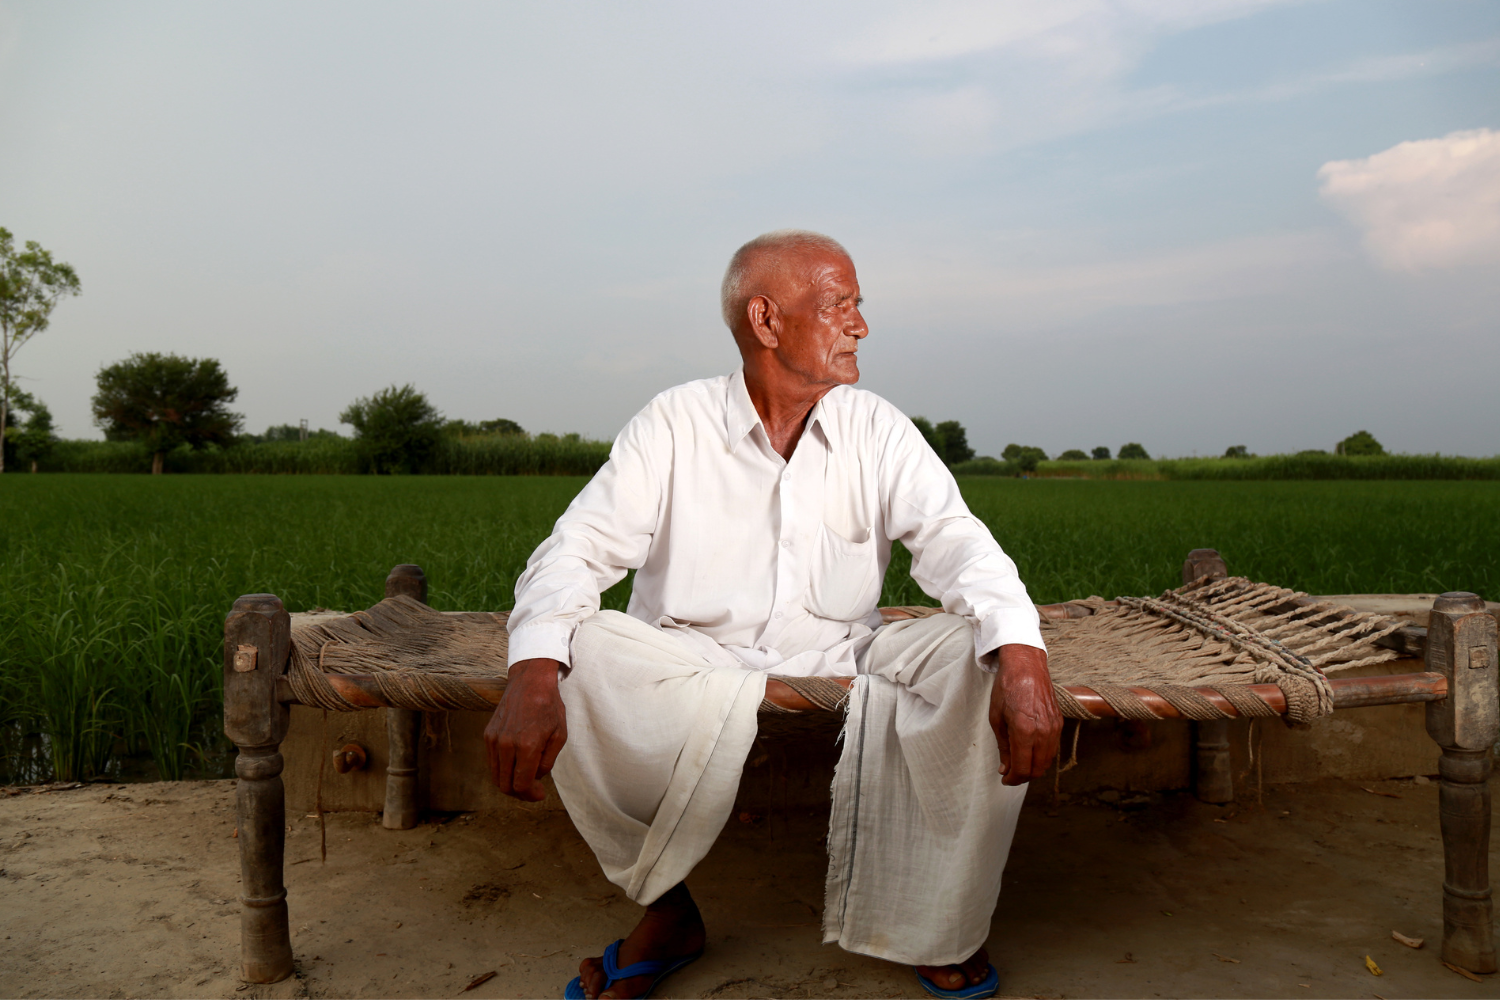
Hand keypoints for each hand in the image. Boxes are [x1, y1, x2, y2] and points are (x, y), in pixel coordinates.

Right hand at [484, 657, 566, 800]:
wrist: (529, 682)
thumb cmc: (549, 707)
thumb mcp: (559, 736)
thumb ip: (547, 762)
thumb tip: (535, 779)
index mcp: (527, 746)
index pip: (521, 784)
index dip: (531, 795)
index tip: (540, 794)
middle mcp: (506, 744)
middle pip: (505, 786)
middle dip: (520, 793)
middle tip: (533, 790)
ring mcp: (494, 739)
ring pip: (496, 776)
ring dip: (510, 782)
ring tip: (525, 777)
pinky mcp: (487, 735)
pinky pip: (493, 762)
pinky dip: (503, 769)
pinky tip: (517, 763)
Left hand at [989, 643, 1061, 785]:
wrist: (1026, 666)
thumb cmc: (1006, 688)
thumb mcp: (996, 718)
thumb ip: (1003, 747)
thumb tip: (1005, 769)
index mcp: (1025, 731)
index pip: (1023, 768)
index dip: (1013, 780)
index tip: (1005, 780)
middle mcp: (1043, 732)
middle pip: (1037, 769)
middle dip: (1023, 776)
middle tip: (1010, 774)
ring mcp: (1054, 728)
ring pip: (1047, 761)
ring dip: (1033, 768)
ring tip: (1019, 763)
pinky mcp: (1059, 723)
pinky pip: (1053, 748)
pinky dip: (1042, 756)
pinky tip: (1030, 752)